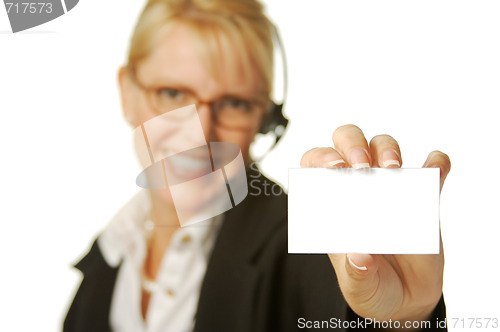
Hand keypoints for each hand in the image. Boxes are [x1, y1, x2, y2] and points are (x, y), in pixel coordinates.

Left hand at [300, 124, 450, 327]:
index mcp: (334, 205)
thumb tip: (359, 256)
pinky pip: (431, 170)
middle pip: (348, 144)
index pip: (316, 166)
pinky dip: (435, 164)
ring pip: (384, 147)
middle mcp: (358, 189)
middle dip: (352, 145)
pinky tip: (435, 170)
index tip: (334, 169)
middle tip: (361, 168)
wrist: (405, 300)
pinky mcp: (423, 198)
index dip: (321, 159)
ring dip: (388, 150)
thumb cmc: (372, 286)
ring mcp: (390, 190)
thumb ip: (357, 274)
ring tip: (392, 171)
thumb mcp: (359, 287)